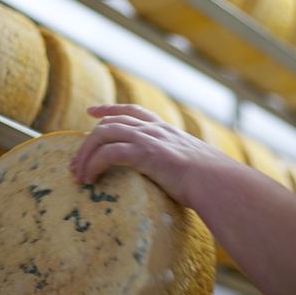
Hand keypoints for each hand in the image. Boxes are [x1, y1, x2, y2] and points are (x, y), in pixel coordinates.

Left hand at [71, 104, 233, 205]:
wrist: (220, 183)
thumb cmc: (214, 183)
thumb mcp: (197, 169)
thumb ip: (185, 170)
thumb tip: (187, 185)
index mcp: (167, 130)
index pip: (133, 111)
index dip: (110, 109)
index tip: (92, 112)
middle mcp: (156, 129)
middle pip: (110, 123)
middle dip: (88, 140)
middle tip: (75, 162)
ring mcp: (150, 139)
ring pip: (103, 134)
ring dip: (86, 154)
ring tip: (78, 175)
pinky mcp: (145, 153)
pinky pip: (108, 152)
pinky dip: (94, 164)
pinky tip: (90, 178)